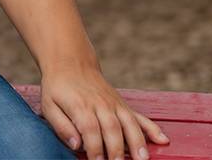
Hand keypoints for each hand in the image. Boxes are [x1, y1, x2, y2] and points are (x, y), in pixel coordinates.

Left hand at [40, 61, 169, 159]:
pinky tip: (163, 139)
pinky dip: (152, 128)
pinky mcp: (122, 104)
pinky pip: (140, 116)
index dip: (95, 148)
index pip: (90, 130)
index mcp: (80, 106)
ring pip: (129, 123)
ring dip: (137, 142)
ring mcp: (114, 104)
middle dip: (117, 151)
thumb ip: (61, 126)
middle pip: (112, 129)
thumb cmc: (58, 87)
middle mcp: (100, 105)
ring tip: (142, 159)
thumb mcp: (48, 105)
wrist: (70, 62)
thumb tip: (76, 145)